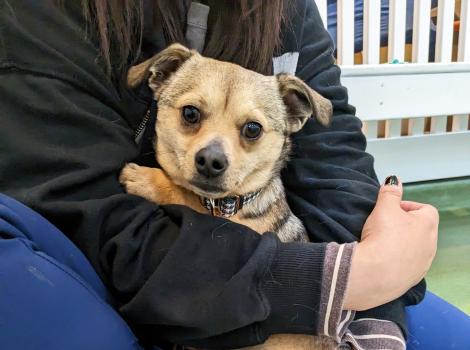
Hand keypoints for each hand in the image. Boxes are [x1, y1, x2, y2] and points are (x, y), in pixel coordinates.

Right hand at [343, 177, 438, 310]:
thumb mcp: (383, 207)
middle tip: (383, 225)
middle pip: (420, 229)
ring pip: (415, 248)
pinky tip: (381, 259)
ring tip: (381, 243)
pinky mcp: (412, 279)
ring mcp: (423, 264)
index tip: (390, 210)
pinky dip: (397, 260)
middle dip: (403, 225)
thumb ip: (390, 192)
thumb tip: (395, 180)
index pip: (424, 208)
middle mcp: (431, 245)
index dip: (406, 207)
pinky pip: (407, 265)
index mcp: (428, 224)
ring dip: (401, 244)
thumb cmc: (381, 237)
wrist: (374, 273)